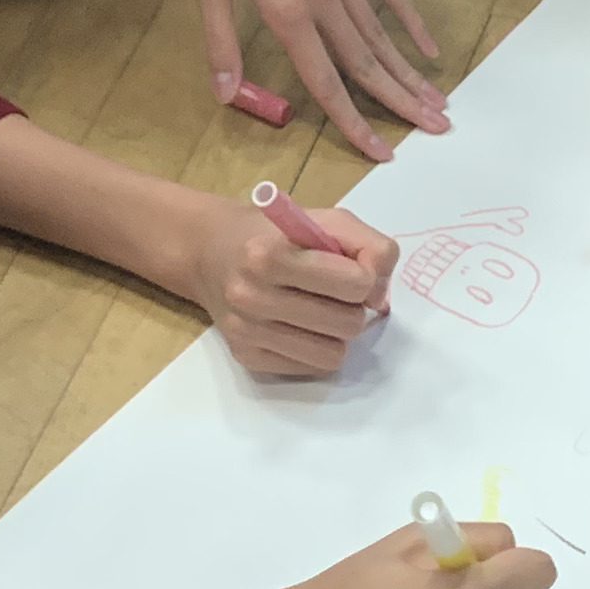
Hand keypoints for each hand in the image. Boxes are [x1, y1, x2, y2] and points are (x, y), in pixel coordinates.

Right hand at [186, 190, 395, 378]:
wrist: (209, 252)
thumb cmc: (275, 233)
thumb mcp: (325, 220)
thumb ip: (370, 246)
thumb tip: (380, 298)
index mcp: (270, 255)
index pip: (355, 283)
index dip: (366, 275)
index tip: (353, 269)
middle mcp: (252, 296)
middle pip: (348, 324)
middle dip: (352, 307)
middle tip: (334, 292)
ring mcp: (246, 331)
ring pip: (332, 354)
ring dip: (336, 333)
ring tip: (319, 309)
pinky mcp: (246, 357)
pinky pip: (311, 368)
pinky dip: (316, 348)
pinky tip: (300, 325)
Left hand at [188, 0, 445, 160]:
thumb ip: (221, 41)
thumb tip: (226, 95)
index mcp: (287, 10)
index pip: (326, 79)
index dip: (353, 120)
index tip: (382, 151)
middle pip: (367, 62)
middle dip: (401, 103)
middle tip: (437, 134)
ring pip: (382, 34)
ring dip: (410, 73)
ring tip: (439, 105)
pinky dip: (410, 22)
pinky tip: (428, 49)